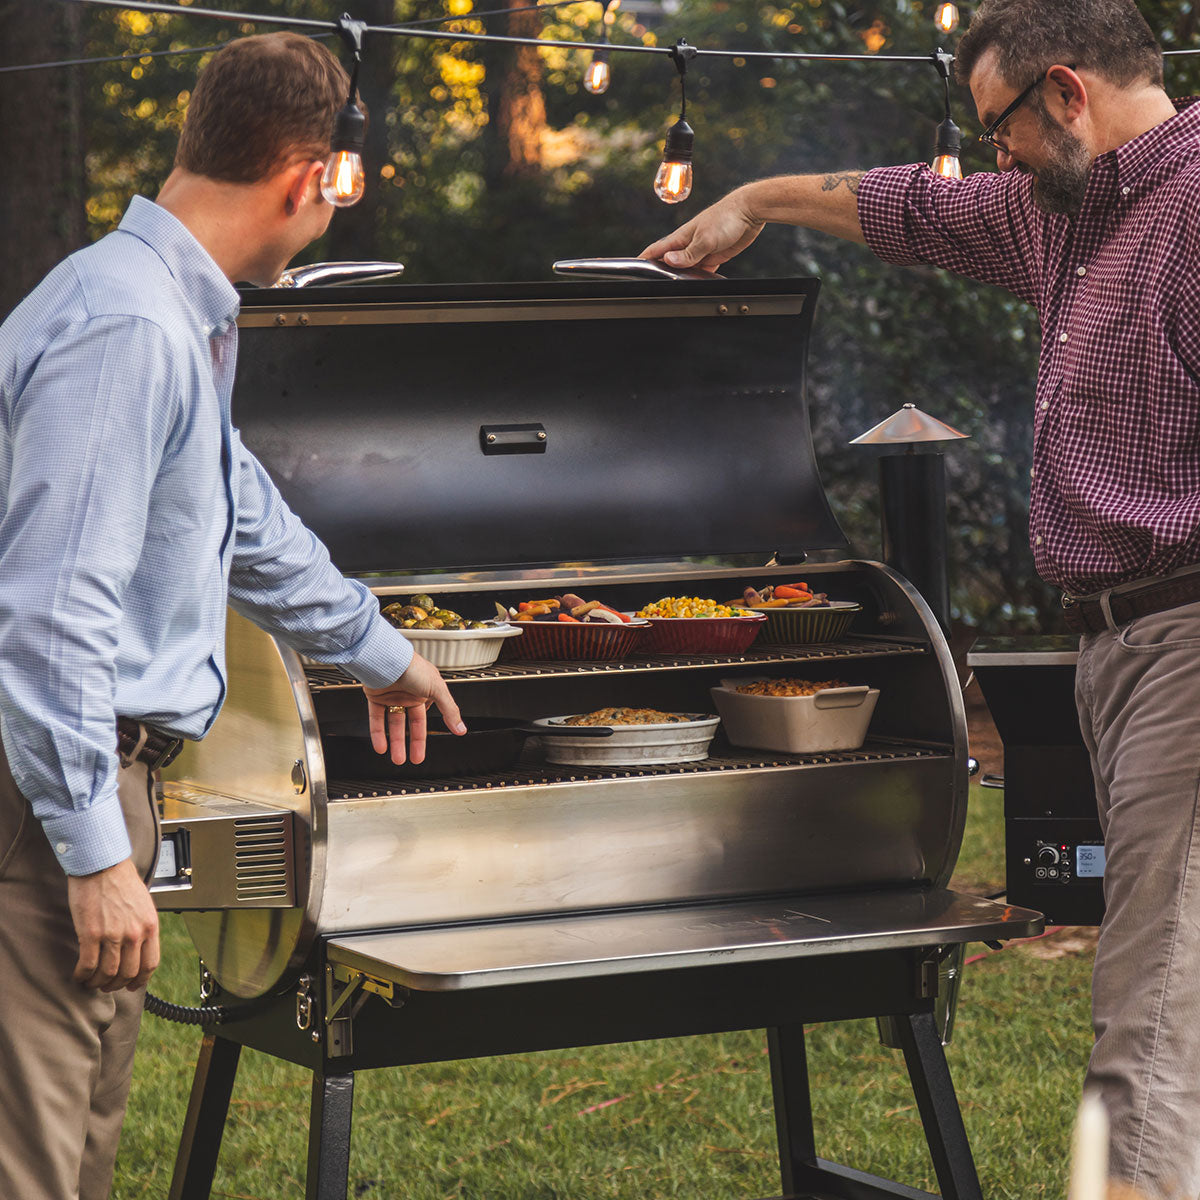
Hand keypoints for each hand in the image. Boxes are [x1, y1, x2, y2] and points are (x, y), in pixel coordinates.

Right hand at [67, 858, 159, 992]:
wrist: (102, 865)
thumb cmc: (121, 882)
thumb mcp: (143, 905)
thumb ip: (142, 927)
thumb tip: (137, 949)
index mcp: (150, 925)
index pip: (150, 964)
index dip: (140, 980)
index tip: (131, 986)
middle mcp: (135, 933)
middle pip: (128, 973)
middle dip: (116, 984)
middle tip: (106, 985)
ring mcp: (113, 934)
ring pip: (107, 973)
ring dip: (97, 982)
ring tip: (90, 982)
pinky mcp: (91, 933)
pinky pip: (88, 965)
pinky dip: (83, 975)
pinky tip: (79, 975)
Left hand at [363, 651, 465, 764]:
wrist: (387, 659)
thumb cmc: (413, 667)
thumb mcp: (439, 690)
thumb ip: (450, 711)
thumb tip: (461, 728)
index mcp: (425, 691)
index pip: (425, 717)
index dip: (423, 734)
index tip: (423, 749)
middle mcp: (408, 694)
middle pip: (411, 724)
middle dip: (412, 743)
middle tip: (414, 759)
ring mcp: (392, 696)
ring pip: (394, 724)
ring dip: (396, 742)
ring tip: (397, 759)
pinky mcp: (375, 696)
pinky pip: (377, 719)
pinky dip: (378, 734)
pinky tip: (381, 747)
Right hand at [640, 188, 764, 271]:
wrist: (750, 211)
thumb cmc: (726, 217)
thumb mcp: (705, 239)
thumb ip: (688, 253)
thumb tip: (668, 261)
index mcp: (682, 237)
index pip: (657, 249)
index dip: (645, 258)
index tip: (634, 267)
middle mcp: (689, 243)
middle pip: (670, 260)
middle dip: (661, 270)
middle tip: (653, 283)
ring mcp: (701, 249)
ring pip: (686, 267)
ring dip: (681, 275)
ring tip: (674, 287)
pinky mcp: (714, 254)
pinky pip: (703, 270)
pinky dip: (699, 277)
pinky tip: (697, 283)